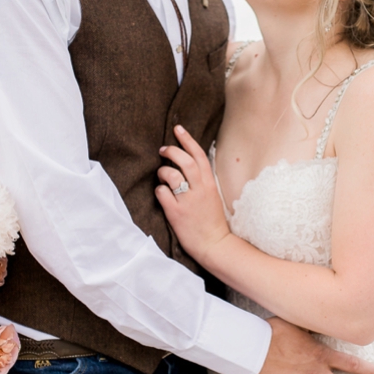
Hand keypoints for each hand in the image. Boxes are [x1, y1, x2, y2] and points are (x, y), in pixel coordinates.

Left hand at [157, 126, 230, 264]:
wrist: (214, 244)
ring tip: (161, 175)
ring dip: (163, 171)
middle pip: (185, 161)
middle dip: (171, 150)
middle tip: (163, 149)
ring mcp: (188, 200)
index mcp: (209, 184)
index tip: (178, 129)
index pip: (199, 155)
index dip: (187, 139)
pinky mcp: (176, 212)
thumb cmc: (212, 221)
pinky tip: (162, 195)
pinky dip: (159, 191)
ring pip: (171, 174)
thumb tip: (188, 165)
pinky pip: (162, 193)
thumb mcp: (213, 196)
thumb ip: (203, 181)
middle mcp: (200, 189)